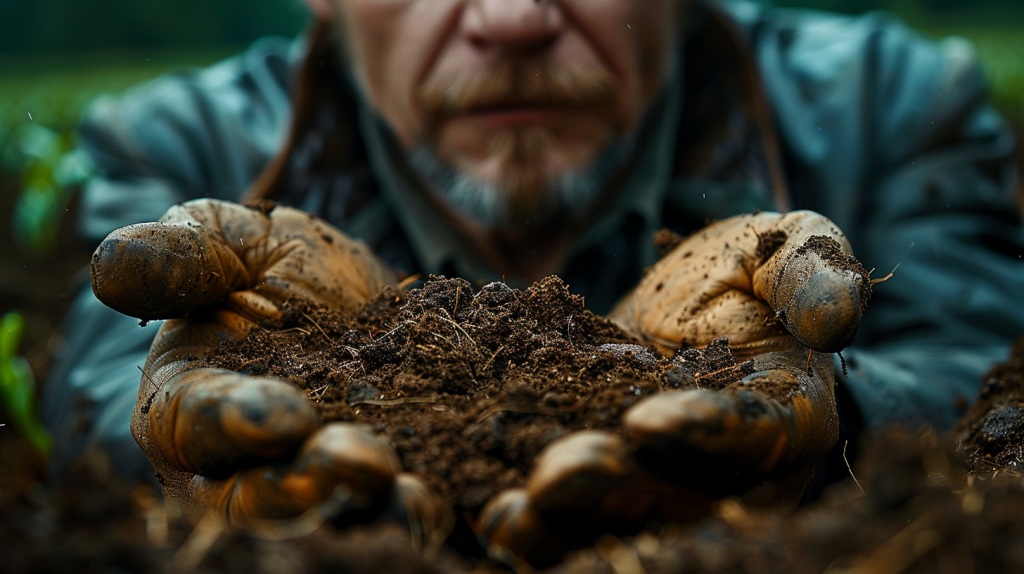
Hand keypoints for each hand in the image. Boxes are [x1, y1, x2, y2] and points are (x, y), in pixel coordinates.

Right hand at [91, 199, 447, 539]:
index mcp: (194, 408)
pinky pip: (419, 511)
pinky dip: (452, 516)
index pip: (195, 428)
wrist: (357, 295)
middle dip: (308, 490)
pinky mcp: (402, 484)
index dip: (234, 424)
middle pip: (266, 499)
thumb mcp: (229, 239)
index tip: (283, 414)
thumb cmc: (273, 266)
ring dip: (381, 515)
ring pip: (343, 518)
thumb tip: (111, 266)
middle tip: (362, 465)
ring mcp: (329, 485)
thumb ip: (181, 254)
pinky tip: (496, 509)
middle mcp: (252, 468)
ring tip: (420, 500)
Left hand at [479, 211, 869, 566]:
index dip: (704, 433)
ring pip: (621, 519)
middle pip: (677, 497)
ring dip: (565, 526)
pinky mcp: (610, 483)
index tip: (644, 421)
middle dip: (615, 491)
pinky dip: (534, 523)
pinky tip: (490, 516)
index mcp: (785, 416)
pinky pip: (575, 514)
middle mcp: (729, 471)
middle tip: (552, 478)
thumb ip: (810, 273)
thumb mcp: (780, 251)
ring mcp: (666, 486)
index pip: (752, 433)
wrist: (684, 307)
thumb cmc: (742, 276)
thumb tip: (836, 317)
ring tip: (510, 515)